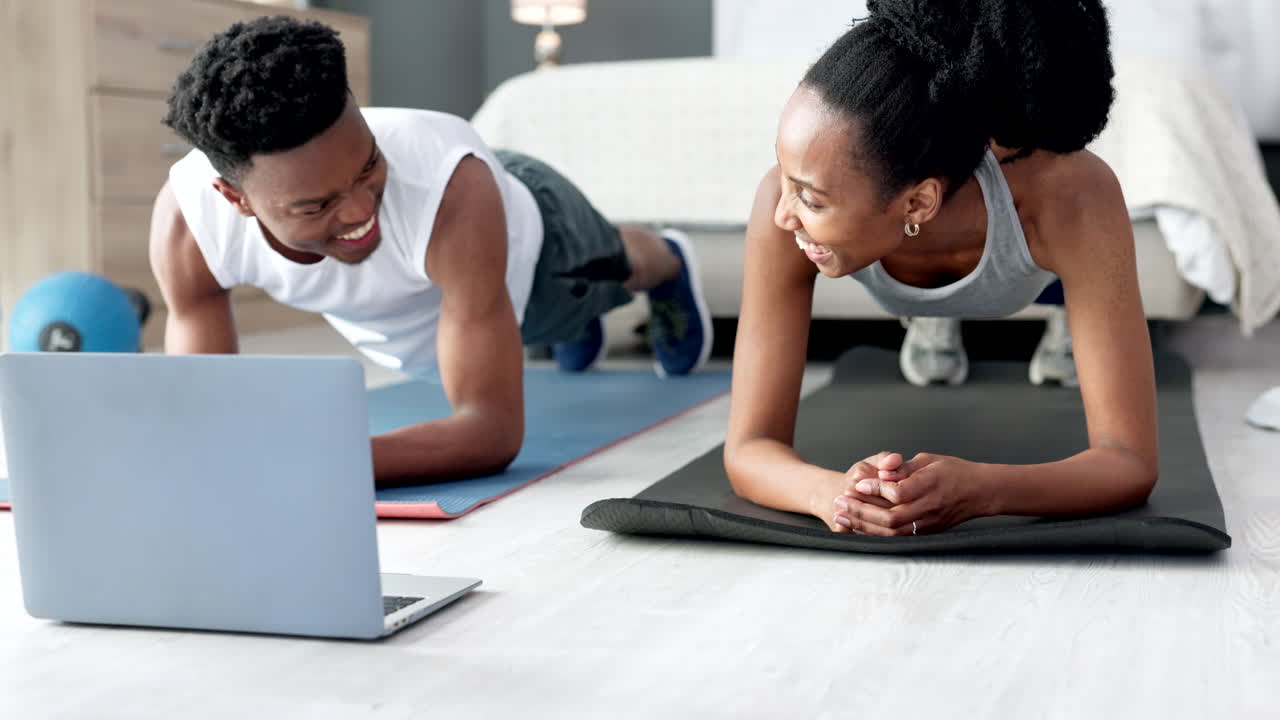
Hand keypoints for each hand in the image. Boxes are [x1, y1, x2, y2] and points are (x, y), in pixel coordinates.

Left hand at [835, 453, 987, 535]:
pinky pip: (896, 537)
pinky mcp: (927, 532)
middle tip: (839, 502)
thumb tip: (879, 470)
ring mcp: (929, 523)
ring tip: (842, 516)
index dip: (875, 489)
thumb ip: (903, 467)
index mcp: (931, 485)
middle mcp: (930, 508)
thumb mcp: (929, 460)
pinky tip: (858, 526)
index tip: (857, 483)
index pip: (899, 492)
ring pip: (892, 531)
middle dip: (861, 511)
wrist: (981, 492)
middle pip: (891, 517)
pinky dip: (875, 533)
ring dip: (863, 524)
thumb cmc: (954, 471)